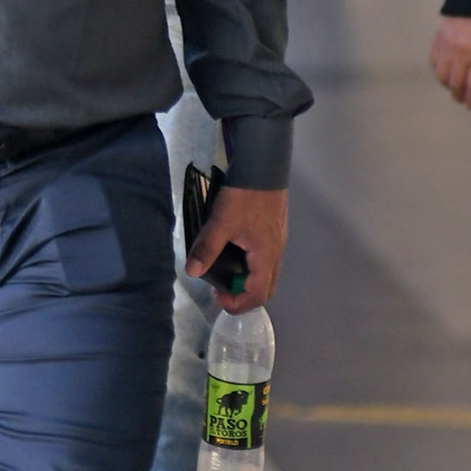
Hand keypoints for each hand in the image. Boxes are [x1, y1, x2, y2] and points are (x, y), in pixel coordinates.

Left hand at [187, 183, 286, 311]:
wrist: (264, 166)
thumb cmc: (245, 196)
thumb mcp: (221, 221)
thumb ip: (207, 247)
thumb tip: (192, 272)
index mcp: (266, 256)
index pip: (258, 295)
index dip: (238, 303)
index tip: (217, 296)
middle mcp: (276, 253)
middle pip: (266, 288)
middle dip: (243, 295)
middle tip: (220, 289)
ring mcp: (278, 242)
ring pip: (267, 274)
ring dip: (247, 281)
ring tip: (224, 272)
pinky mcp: (274, 231)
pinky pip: (266, 260)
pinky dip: (251, 267)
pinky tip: (235, 253)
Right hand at [431, 16, 470, 109]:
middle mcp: (462, 54)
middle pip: (456, 83)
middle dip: (458, 94)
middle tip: (461, 99)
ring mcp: (448, 46)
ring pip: (441, 74)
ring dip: (446, 84)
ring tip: (452, 85)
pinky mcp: (438, 38)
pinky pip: (434, 60)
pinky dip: (438, 69)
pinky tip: (444, 71)